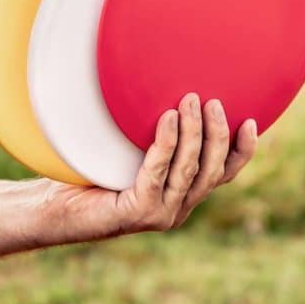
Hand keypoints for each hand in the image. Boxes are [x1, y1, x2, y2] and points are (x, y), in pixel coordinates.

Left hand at [36, 93, 257, 243]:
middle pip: (213, 169)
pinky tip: (165, 118)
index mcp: (181, 195)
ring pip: (190, 169)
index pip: (224, 174)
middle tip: (211, 99)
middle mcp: (177, 208)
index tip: (251, 120)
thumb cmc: (89, 174)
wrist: (52, 207)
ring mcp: (160, 214)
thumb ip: (156, 137)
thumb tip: (171, 89)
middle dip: (217, 132)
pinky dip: (165, 142)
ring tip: (189, 100)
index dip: (243, 150)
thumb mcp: (130, 150)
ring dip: (193, 132)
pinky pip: (159, 171)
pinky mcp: (139, 212)